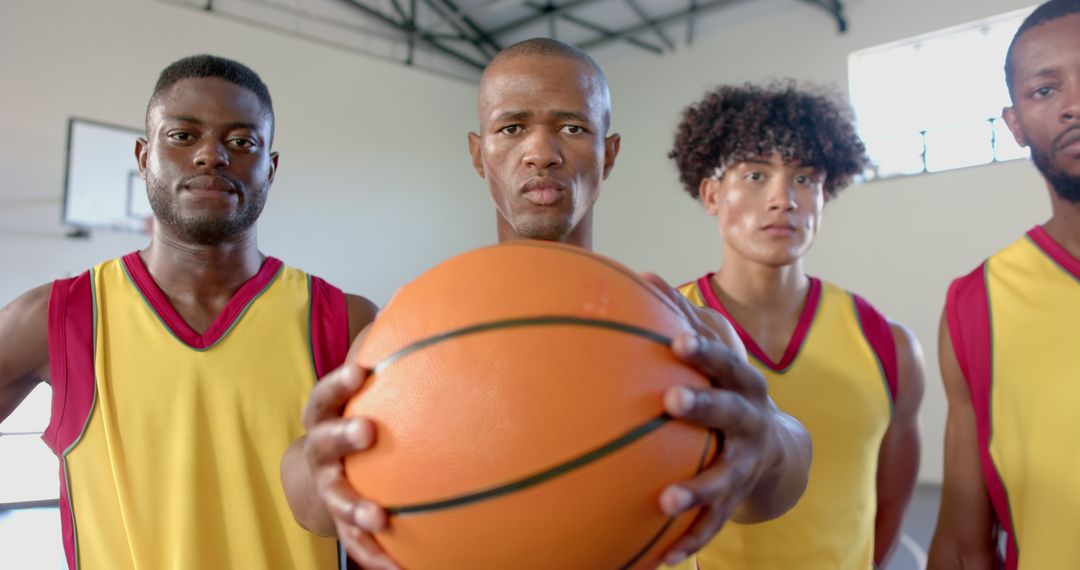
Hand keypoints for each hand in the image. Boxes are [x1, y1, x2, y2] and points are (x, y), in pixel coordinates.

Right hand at [301, 362, 399, 568]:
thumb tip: (403, 293)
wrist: (316, 475)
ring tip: (380, 517)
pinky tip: (401, 569)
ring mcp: (331, 490)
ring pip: (338, 500)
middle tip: (367, 432)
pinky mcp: (343, 523)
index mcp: (325, 415)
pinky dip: (377, 558)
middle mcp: (322, 453)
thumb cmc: (348, 416)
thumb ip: (379, 347)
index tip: (360, 371)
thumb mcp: (358, 384)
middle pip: (325, 444)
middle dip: (343, 437)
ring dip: (356, 509)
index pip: (325, 395)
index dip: (339, 383)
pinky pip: (359, 544)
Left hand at [639, 274, 787, 565]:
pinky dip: (690, 542)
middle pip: (731, 414)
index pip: (727, 363)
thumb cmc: (729, 392)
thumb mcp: (716, 358)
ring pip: (725, 480)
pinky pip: (713, 525)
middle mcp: (750, 423)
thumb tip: (641, 275)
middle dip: (705, 407)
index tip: (677, 343)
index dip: (706, 353)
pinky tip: (662, 560)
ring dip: (697, 491)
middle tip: (671, 401)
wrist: (779, 453)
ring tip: (666, 502)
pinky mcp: (736, 502)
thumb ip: (681, 319)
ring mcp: (745, 466)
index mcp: (742, 385)